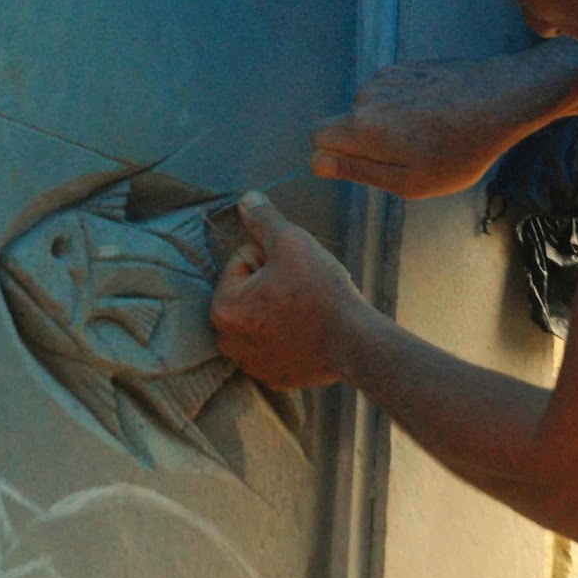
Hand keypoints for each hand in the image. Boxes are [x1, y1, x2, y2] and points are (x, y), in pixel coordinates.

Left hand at [210, 193, 367, 390]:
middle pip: (247, 292)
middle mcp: (228, 340)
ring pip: (261, 318)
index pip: (242, 260)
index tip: (294, 270)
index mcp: (223, 307)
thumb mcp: (291, 241)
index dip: (270, 257)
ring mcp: (251, 363)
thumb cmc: (319, 289)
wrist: (355, 341)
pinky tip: (309, 332)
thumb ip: (263, 218)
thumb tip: (246, 199)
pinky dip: (288, 337)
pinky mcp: (274, 378)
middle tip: (301, 288)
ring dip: (277, 310)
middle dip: (269, 284)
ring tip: (306, 309)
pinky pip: (275, 345)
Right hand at [311, 46, 577, 198]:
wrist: (501, 99)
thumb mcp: (409, 181)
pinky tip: (436, 114)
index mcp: (361, 127)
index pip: (317, 138)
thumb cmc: (459, 151)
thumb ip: (358, 171)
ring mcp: (386, 76)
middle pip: (345, 123)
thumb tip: (316, 162)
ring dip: (389, 124)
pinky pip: (390, 92)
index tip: (371, 165)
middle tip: (409, 156)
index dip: (337, 156)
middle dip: (366, 142)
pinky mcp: (407, 66)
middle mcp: (365, 96)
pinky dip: (405, 105)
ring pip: (370, 108)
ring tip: (429, 135)